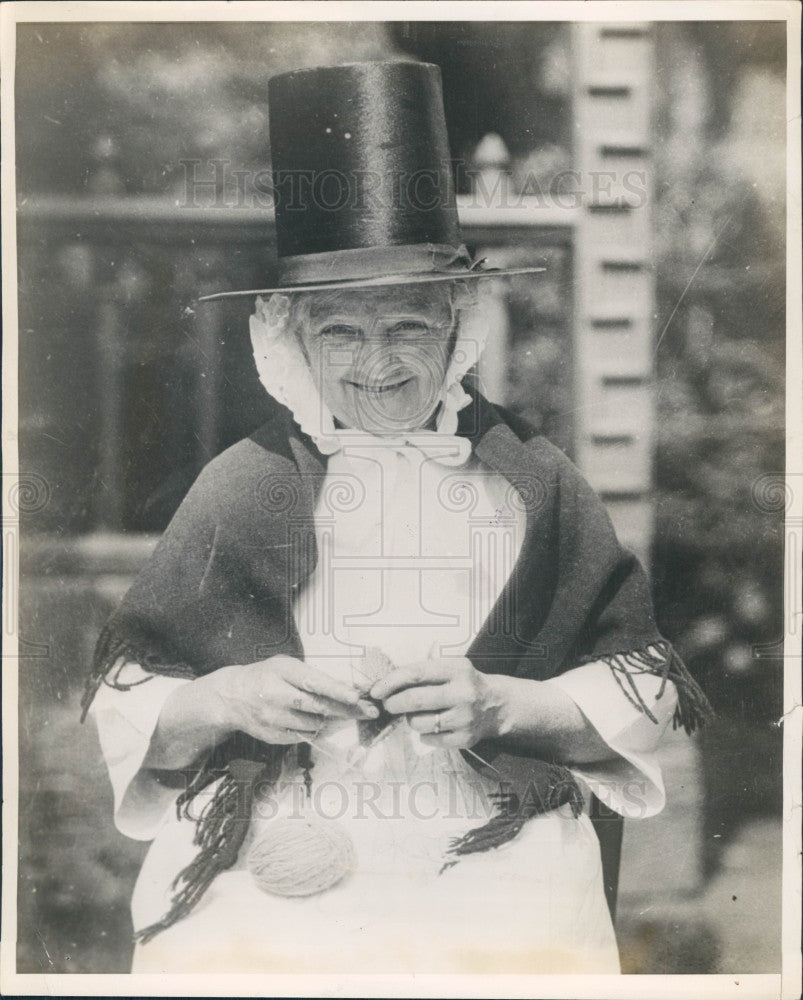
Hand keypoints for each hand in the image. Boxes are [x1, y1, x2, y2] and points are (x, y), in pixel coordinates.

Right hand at [209, 655, 378, 744]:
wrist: (233, 696)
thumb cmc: (268, 676)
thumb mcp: (287, 666)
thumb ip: (313, 676)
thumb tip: (350, 689)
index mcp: (281, 671)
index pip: (313, 682)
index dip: (336, 690)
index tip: (355, 696)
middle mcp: (275, 695)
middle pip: (317, 707)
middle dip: (346, 710)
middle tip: (369, 712)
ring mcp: (273, 719)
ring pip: (314, 724)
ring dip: (330, 720)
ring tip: (337, 712)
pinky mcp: (273, 737)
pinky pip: (304, 736)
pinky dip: (315, 730)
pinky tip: (316, 721)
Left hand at [370, 657, 506, 748]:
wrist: (497, 705)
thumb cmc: (463, 683)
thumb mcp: (450, 667)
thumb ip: (422, 672)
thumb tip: (384, 685)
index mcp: (457, 669)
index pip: (416, 674)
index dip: (391, 682)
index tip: (376, 690)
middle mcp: (463, 693)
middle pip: (415, 700)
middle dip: (394, 703)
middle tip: (388, 705)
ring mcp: (465, 718)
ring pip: (419, 723)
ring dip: (410, 720)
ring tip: (417, 714)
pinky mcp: (465, 739)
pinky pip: (430, 739)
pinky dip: (423, 734)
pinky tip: (433, 726)